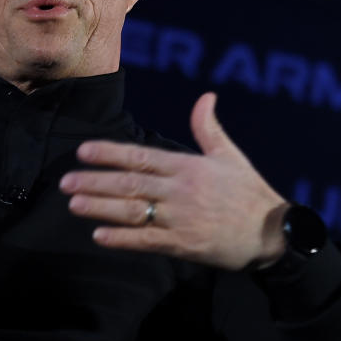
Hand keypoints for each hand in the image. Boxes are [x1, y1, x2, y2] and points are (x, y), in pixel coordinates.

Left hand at [59, 93, 287, 270]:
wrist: (275, 233)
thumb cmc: (249, 192)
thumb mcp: (230, 155)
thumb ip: (209, 127)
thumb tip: (206, 96)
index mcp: (188, 166)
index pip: (141, 156)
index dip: (110, 153)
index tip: (83, 151)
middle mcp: (181, 190)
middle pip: (130, 183)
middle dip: (95, 181)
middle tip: (65, 181)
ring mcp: (182, 218)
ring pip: (133, 211)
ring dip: (101, 208)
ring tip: (74, 203)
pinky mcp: (185, 245)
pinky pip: (147, 241)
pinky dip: (122, 239)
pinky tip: (99, 237)